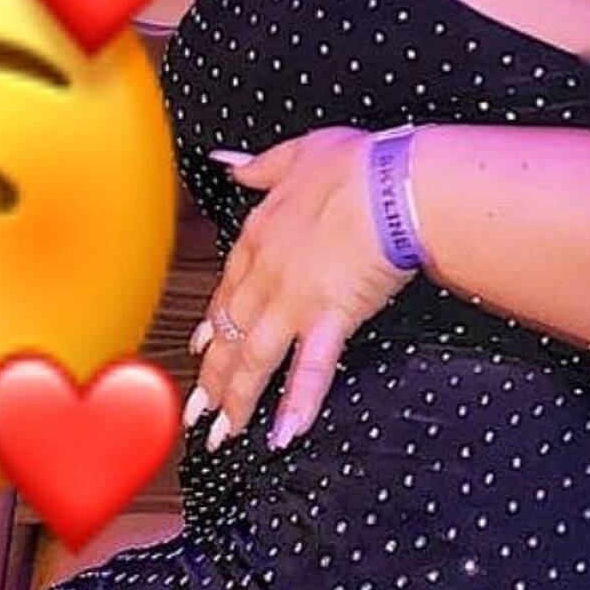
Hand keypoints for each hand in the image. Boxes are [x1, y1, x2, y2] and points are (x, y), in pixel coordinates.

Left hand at [186, 127, 419, 451]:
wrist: (392, 182)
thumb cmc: (356, 166)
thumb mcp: (297, 153)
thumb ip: (259, 167)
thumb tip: (230, 165)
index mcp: (259, 236)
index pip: (226, 290)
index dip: (212, 324)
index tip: (202, 348)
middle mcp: (267, 275)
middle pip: (230, 335)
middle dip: (211, 378)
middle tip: (196, 412)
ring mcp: (295, 301)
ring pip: (253, 359)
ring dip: (237, 401)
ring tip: (223, 435)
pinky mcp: (330, 320)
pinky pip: (309, 370)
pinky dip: (296, 403)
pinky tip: (283, 434)